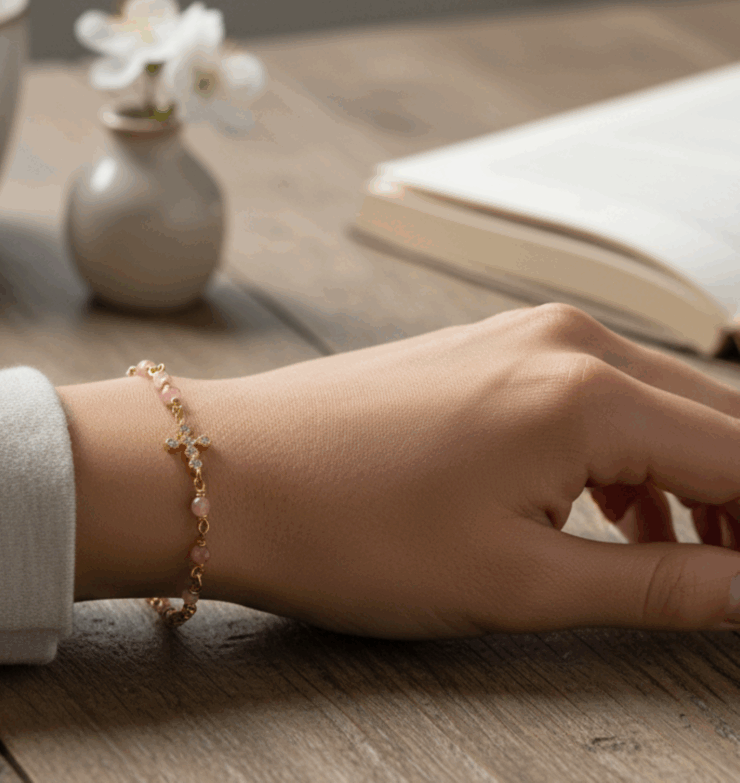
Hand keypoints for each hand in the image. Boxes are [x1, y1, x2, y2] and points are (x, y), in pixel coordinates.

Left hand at [178, 304, 739, 636]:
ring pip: (654, 402)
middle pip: (713, 419)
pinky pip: (590, 390)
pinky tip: (608, 507)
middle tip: (737, 575)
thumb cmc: (350, 527)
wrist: (228, 471)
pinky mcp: (482, 346)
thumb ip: (659, 584)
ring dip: (691, 477)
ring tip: (687, 557)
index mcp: (589, 393)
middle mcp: (565, 340)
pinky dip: (624, 449)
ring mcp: (518, 332)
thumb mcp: (518, 581)